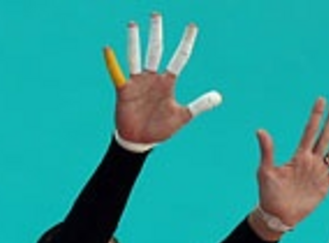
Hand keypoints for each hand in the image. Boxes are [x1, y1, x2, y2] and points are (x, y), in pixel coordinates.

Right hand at [103, 14, 221, 145]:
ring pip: (136, 57)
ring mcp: (137, 83)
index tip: (192, 26)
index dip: (186, 43)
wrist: (140, 141)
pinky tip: (108, 49)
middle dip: (156, 33)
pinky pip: (117, 74)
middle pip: (155, 51)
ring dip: (134, 42)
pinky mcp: (124, 90)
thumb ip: (199, 105)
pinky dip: (112, 63)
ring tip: (133, 24)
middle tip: (156, 15)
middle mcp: (152, 78)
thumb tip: (220, 96)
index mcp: (167, 83)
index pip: (179, 58)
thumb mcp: (182, 116)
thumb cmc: (160, 128)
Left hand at [255, 98, 328, 230]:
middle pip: (324, 137)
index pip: (310, 131)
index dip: (316, 115)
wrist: (277, 216)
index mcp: (298, 157)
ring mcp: (319, 174)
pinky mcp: (324, 187)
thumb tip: (260, 131)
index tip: (321, 100)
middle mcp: (310, 162)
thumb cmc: (268, 194)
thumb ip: (267, 151)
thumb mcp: (266, 171)